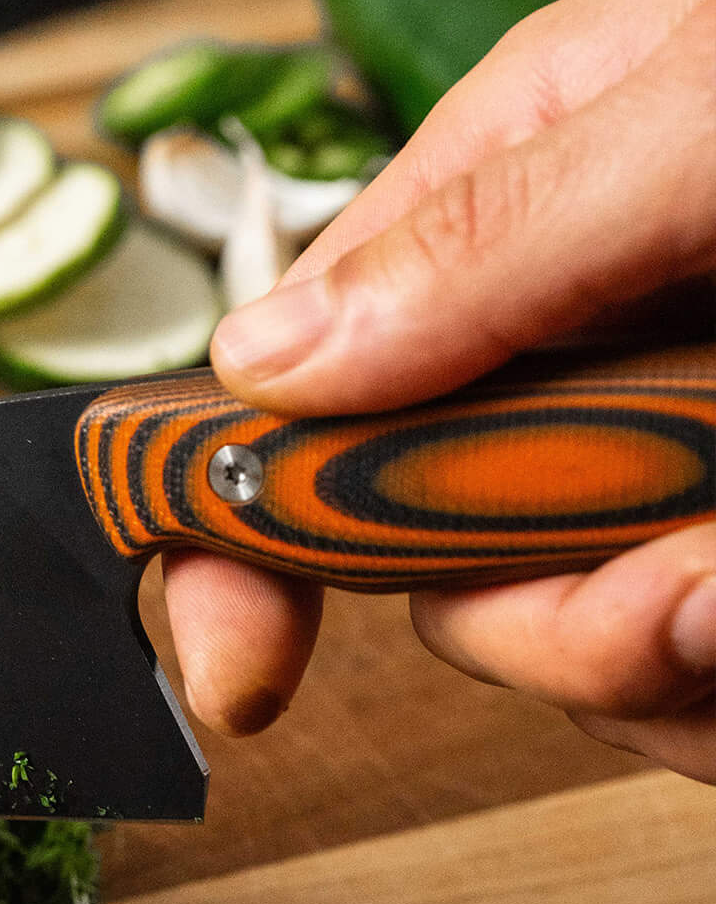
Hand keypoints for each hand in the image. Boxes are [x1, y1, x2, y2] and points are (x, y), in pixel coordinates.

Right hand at [164, 0, 715, 779]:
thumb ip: (495, 235)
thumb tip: (264, 363)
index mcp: (512, 218)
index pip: (295, 394)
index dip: (235, 533)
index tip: (239, 663)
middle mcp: (578, 354)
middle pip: (439, 561)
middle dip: (542, 619)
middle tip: (680, 601)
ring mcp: (678, 468)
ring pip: (586, 645)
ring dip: (671, 656)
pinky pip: (704, 684)